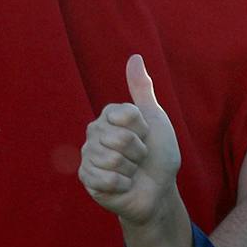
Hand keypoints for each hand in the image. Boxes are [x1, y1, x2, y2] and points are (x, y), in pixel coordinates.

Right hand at [79, 54, 182, 231]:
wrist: (158, 190)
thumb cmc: (157, 154)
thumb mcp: (155, 119)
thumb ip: (142, 89)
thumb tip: (135, 56)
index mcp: (108, 116)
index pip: (127, 115)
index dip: (143, 129)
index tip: (145, 136)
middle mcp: (94, 133)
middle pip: (122, 138)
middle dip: (138, 152)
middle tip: (138, 158)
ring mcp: (88, 156)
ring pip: (115, 159)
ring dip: (131, 170)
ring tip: (131, 172)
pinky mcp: (88, 179)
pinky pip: (108, 179)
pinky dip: (123, 186)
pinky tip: (123, 186)